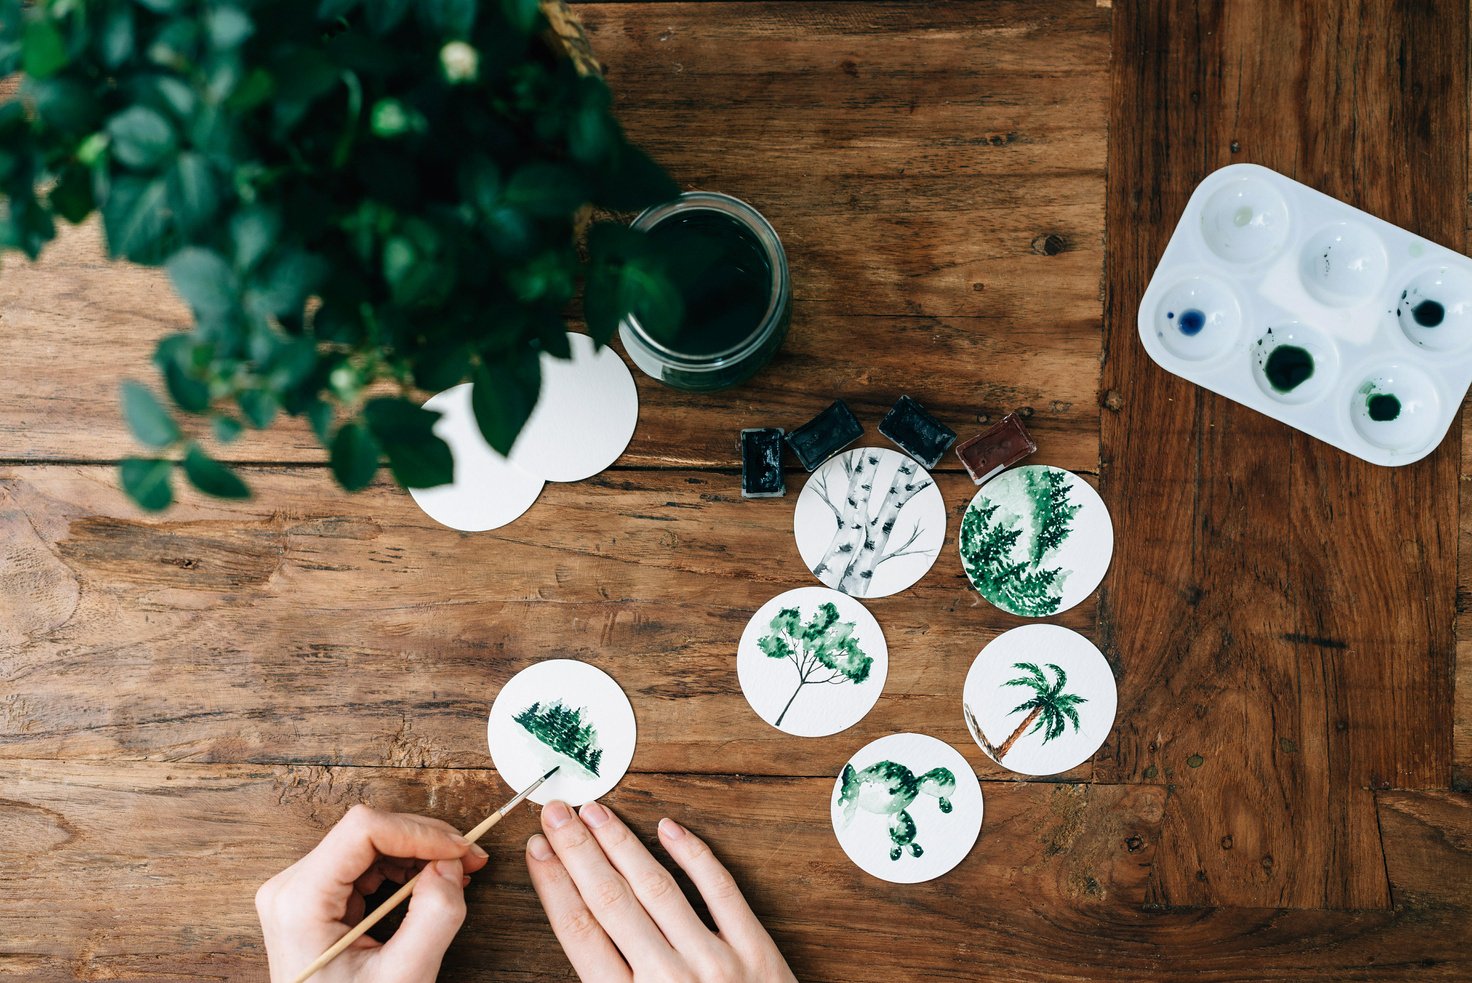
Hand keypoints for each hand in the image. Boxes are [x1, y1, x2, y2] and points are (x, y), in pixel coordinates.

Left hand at [256, 804, 489, 982]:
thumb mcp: (403, 978)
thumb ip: (433, 918)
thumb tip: (451, 865)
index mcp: (300, 903)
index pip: (362, 830)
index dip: (418, 832)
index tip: (460, 851)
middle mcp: (290, 887)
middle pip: (366, 831)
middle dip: (424, 841)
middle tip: (470, 860)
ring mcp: (299, 890)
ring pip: (368, 842)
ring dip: (417, 853)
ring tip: (453, 875)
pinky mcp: (313, 897)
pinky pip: (363, 862)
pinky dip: (401, 868)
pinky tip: (427, 885)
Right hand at [526, 800, 795, 982]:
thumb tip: (574, 933)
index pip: (579, 930)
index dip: (553, 884)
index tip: (536, 848)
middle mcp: (666, 981)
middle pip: (610, 900)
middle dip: (577, 851)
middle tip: (557, 811)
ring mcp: (713, 964)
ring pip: (658, 888)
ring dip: (621, 843)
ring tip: (596, 810)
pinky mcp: (756, 953)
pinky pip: (721, 892)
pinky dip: (694, 856)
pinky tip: (667, 827)